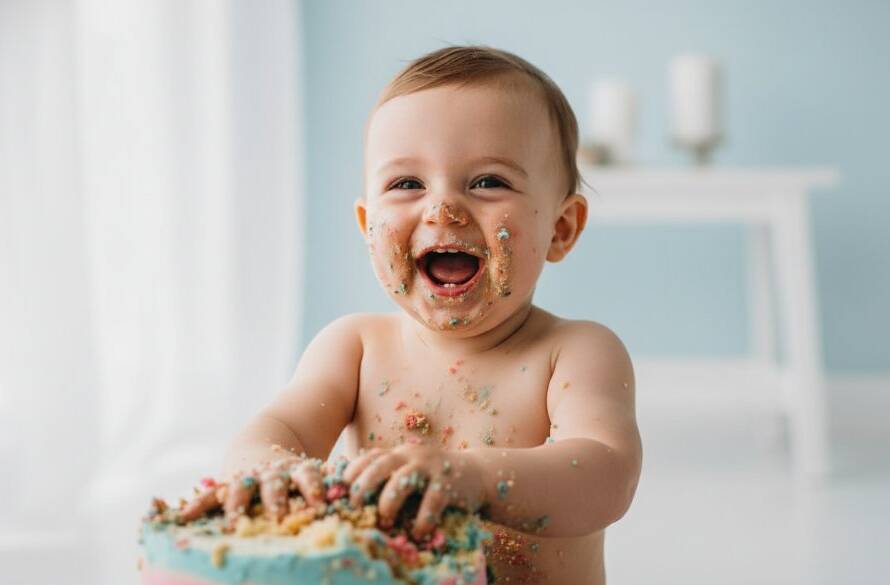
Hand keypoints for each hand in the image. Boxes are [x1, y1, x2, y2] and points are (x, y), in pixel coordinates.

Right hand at [179, 456, 325, 524]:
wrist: (261, 445)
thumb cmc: (298, 472)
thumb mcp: (318, 473)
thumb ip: (338, 485)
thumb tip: (375, 503)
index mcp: (299, 471)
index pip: (308, 475)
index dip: (313, 486)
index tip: (319, 500)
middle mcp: (272, 475)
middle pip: (275, 484)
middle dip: (276, 498)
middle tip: (280, 513)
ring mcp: (246, 480)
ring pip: (241, 490)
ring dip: (238, 504)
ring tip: (235, 519)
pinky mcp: (226, 486)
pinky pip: (209, 496)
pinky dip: (198, 506)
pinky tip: (184, 518)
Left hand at [343, 445, 484, 539]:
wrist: (477, 474)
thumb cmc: (434, 479)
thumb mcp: (410, 470)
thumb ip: (388, 476)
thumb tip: (352, 495)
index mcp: (399, 453)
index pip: (370, 457)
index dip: (353, 471)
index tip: (341, 489)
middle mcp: (412, 456)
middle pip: (381, 465)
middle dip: (363, 485)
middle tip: (354, 505)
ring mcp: (431, 467)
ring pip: (403, 480)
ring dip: (389, 502)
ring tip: (386, 521)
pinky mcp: (448, 483)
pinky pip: (432, 502)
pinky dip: (422, 520)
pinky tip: (418, 533)